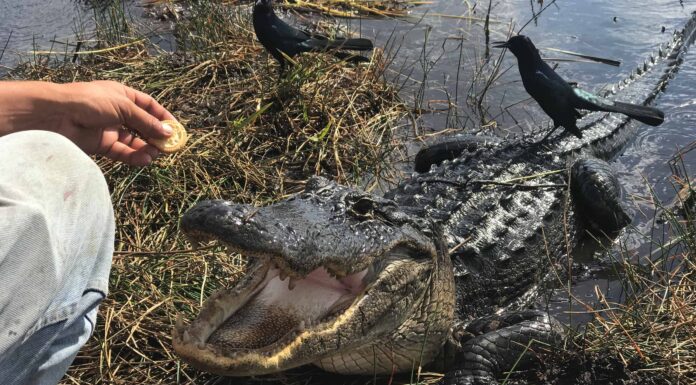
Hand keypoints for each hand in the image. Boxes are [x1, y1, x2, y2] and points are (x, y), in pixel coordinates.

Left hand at [56, 81, 175, 165]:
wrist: (58, 115)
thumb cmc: (91, 101)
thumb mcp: (124, 107)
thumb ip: (146, 122)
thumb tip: (168, 132)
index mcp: (123, 95)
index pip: (149, 106)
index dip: (163, 116)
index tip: (176, 129)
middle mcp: (118, 112)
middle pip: (143, 125)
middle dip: (157, 136)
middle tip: (170, 147)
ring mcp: (110, 129)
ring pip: (134, 141)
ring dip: (147, 148)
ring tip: (157, 154)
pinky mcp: (102, 145)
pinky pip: (123, 152)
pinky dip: (134, 156)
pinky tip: (145, 159)